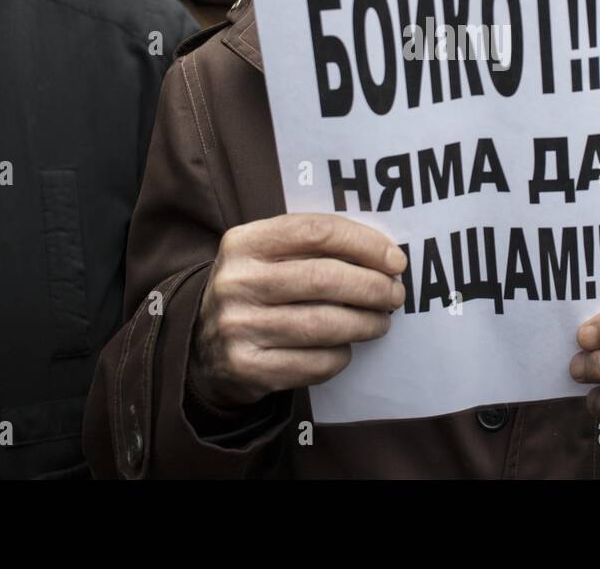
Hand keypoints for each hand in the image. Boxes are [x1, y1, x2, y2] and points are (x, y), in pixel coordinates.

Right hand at [189, 213, 406, 407]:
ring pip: (324, 324)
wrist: (203, 346)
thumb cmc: (257, 290)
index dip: (365, 244)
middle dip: (373, 287)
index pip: (316, 231)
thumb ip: (314, 247)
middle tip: (394, 294)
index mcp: (245, 242)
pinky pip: (314, 363)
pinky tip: (345, 347)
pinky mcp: (247, 368)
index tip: (395, 260)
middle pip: (325, 278)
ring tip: (380, 321)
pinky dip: (340, 356)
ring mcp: (238, 327)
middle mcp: (237, 282)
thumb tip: (384, 256)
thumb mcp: (268, 256)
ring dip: (366, 323)